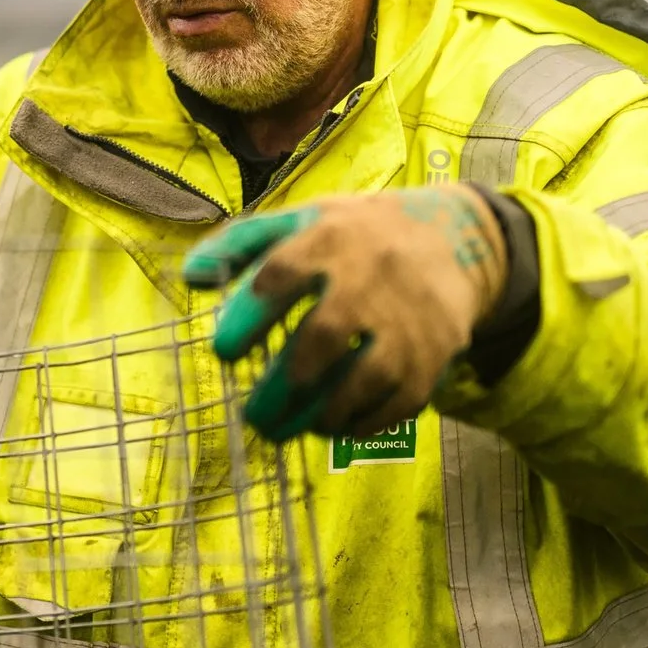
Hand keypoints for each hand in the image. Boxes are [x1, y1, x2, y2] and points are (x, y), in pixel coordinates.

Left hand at [181, 187, 507, 442]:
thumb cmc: (356, 234)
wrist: (455, 239)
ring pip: (365, 377)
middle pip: (323, 336)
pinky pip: (400, 401)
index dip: (250, 314)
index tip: (225, 351)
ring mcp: (406, 320)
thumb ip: (242, 243)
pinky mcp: (434, 354)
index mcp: (328, 239)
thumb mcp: (302, 219)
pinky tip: (333, 428)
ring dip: (322, 412)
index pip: (282, 273)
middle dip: (283, 384)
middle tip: (253, 416)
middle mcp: (369, 279)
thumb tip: (191, 277)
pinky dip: (364, 422)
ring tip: (288, 427)